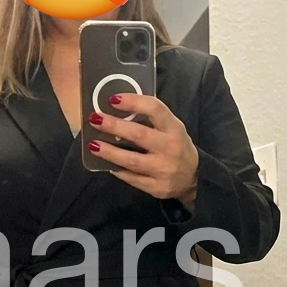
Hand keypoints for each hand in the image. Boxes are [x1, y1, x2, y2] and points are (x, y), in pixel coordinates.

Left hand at [88, 94, 198, 208]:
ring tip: (93, 145)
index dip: (134, 102)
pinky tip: (106, 163)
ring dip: (109, 152)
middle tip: (95, 119)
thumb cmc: (177, 146)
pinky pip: (132, 178)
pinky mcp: (156, 187)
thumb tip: (118, 108)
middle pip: (139, 135)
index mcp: (174, 129)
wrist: (193, 178)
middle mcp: (170, 148)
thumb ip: (151, 119)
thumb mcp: (172, 128)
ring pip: (132, 160)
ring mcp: (163, 170)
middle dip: (114, 126)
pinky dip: (117, 170)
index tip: (113, 99)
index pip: (155, 109)